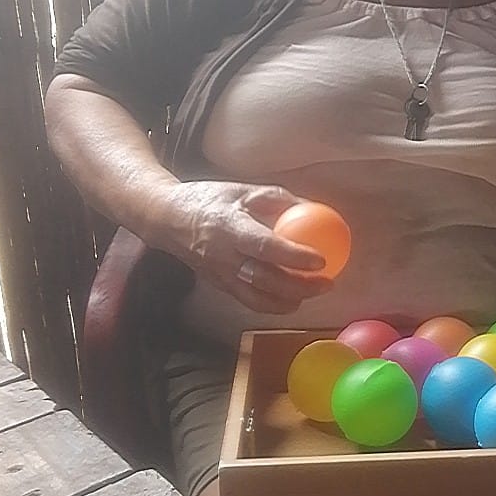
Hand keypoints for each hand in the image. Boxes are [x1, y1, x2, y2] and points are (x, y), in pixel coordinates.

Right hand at [152, 181, 334, 312]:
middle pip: (265, 280)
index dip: (294, 256)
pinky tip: (294, 298)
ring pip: (258, 298)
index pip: (265, 247)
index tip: (321, 260)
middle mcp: (223, 256)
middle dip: (300, 286)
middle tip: (328, 282)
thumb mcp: (242, 190)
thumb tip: (315, 207)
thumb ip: (277, 199)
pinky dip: (274, 304)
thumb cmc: (209, 200)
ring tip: (316, 292)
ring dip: (291, 300)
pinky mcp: (220, 286)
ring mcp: (220, 275)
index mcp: (229, 227)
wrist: (167, 219)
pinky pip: (250, 301)